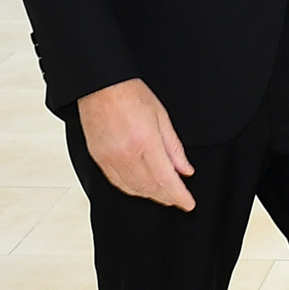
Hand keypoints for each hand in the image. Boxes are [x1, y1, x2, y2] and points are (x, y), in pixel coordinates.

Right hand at [77, 77, 196, 210]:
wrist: (100, 86)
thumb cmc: (130, 94)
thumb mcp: (161, 116)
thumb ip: (174, 147)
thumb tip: (185, 170)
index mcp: (145, 141)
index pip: (166, 179)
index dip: (180, 196)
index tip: (188, 203)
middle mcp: (126, 154)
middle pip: (151, 187)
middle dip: (167, 197)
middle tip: (179, 199)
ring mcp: (110, 158)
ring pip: (134, 189)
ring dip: (151, 195)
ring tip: (164, 195)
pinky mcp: (99, 159)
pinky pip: (117, 182)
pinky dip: (132, 189)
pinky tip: (142, 189)